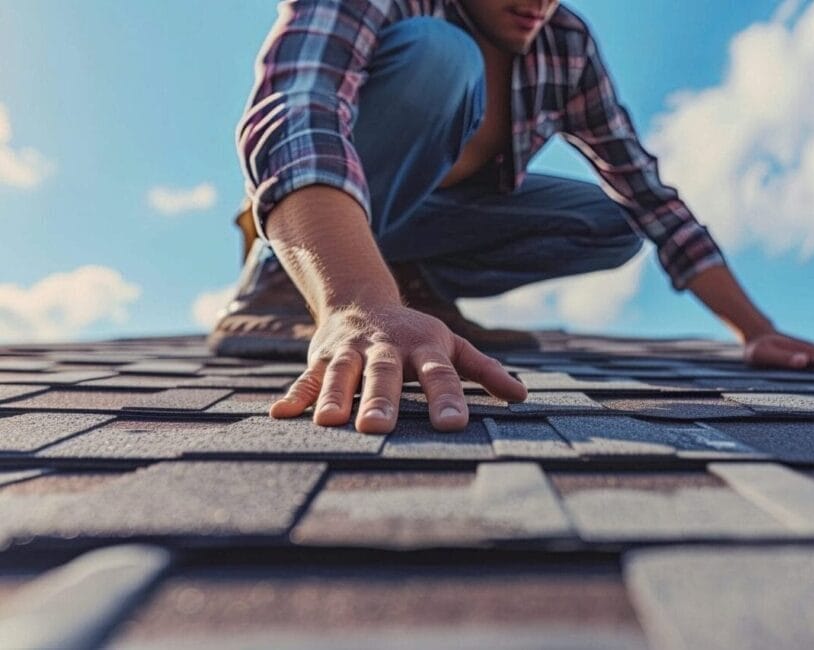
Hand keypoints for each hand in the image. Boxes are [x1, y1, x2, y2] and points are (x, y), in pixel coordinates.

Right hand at [269, 303, 527, 432]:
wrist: (362, 300)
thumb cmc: (416, 336)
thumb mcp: (452, 346)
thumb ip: (485, 371)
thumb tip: (522, 397)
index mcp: (423, 347)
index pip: (439, 373)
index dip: (446, 397)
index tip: (453, 424)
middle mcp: (386, 347)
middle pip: (384, 373)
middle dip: (379, 398)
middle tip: (378, 427)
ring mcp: (351, 351)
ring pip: (341, 373)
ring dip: (333, 396)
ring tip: (329, 422)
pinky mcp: (322, 358)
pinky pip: (306, 376)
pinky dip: (294, 394)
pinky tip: (281, 415)